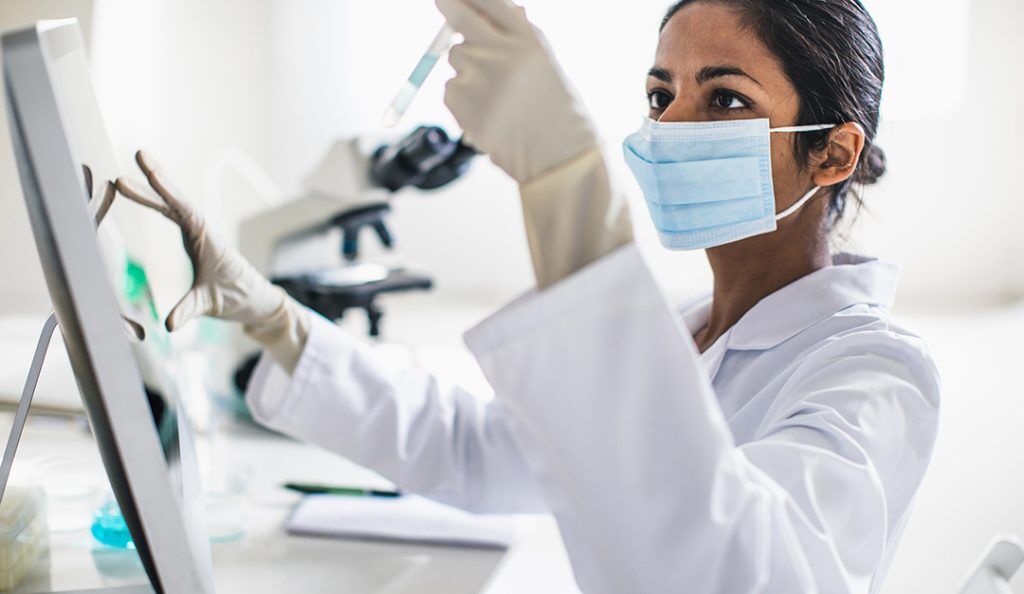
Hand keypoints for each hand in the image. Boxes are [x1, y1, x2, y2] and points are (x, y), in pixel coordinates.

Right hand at [116, 151, 308, 370]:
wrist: (253, 300)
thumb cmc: (236, 298)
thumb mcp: (210, 305)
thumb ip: (189, 311)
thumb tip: (168, 325)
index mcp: (209, 239)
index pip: (185, 210)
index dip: (169, 191)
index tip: (152, 173)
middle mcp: (202, 231)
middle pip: (176, 200)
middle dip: (157, 179)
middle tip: (137, 155)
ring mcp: (197, 232)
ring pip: (171, 205)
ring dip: (151, 189)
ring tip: (124, 177)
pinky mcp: (193, 238)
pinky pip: (172, 215)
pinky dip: (156, 203)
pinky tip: (140, 193)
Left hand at [437, 0, 599, 183]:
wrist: (556, 157)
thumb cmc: (555, 109)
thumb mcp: (546, 62)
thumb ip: (521, 33)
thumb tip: (506, 8)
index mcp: (527, 39)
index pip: (488, 1)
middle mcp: (501, 53)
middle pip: (459, 18)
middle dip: (448, 6)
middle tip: (442, 0)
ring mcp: (478, 77)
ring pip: (456, 58)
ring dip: (468, 68)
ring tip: (495, 95)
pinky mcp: (461, 102)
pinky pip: (451, 88)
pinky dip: (464, 98)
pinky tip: (489, 112)